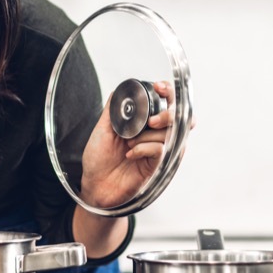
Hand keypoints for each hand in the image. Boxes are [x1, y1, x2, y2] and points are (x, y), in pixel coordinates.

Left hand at [80, 80, 179, 207]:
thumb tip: (120, 89)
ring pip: (170, 133)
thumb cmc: (98, 159)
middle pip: (179, 118)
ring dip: (147, 135)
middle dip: (168, 114)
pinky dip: (144, 148)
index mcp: (144, 124)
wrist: (93, 185)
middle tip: (150, 121)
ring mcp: (157, 151)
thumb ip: (112, 110)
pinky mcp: (155, 166)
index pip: (166, 104)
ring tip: (129, 142)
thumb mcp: (102, 129)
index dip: (168, 93)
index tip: (159, 87)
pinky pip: (160, 150)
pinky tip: (129, 153)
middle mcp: (154, 136)